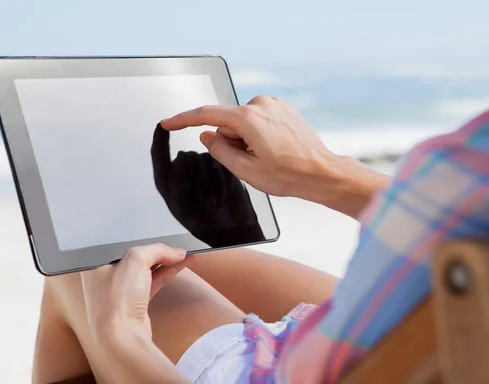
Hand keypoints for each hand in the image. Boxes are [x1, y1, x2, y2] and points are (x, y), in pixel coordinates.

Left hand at [79, 244, 189, 339]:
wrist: (123, 338)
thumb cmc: (117, 301)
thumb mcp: (136, 260)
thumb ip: (156, 250)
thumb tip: (175, 251)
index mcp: (96, 266)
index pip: (122, 245)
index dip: (142, 240)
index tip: (161, 238)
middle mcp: (105, 278)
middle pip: (136, 257)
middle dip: (158, 251)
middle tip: (175, 247)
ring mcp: (120, 293)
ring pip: (146, 269)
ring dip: (166, 261)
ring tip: (184, 253)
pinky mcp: (134, 304)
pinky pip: (153, 281)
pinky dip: (167, 272)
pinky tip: (180, 264)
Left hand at [150, 124, 264, 246]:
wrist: (230, 230)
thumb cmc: (204, 223)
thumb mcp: (183, 206)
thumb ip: (177, 181)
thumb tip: (181, 156)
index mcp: (168, 180)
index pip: (159, 154)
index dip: (160, 138)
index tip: (161, 124)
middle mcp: (184, 171)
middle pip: (186, 156)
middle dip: (196, 177)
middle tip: (203, 200)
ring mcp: (203, 167)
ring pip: (204, 159)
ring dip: (209, 182)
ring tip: (213, 201)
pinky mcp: (221, 167)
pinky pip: (220, 163)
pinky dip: (221, 180)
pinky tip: (221, 195)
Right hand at [161, 95, 336, 198]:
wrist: (321, 172)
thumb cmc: (288, 175)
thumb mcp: (245, 170)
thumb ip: (219, 150)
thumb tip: (207, 135)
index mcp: (248, 118)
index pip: (206, 115)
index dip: (183, 120)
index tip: (168, 123)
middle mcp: (260, 104)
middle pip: (228, 122)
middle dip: (232, 142)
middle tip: (254, 161)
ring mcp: (274, 104)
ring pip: (243, 122)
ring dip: (247, 139)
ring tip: (269, 156)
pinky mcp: (283, 108)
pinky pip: (258, 119)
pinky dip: (259, 133)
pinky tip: (276, 148)